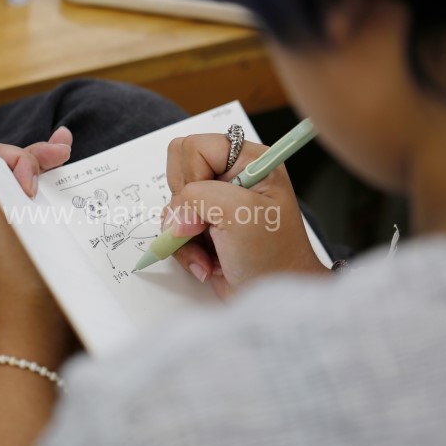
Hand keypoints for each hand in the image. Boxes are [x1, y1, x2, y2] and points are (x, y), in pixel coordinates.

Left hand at [0, 126, 75, 366]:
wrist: (41, 335)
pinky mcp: (47, 247)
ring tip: (72, 155)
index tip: (46, 166)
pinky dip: (65, 194)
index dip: (21, 152)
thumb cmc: (20, 280)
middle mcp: (3, 217)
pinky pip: (53, 211)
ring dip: (54, 169)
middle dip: (40, 154)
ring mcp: (26, 233)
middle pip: (18, 171)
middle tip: (67, 151)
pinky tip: (81, 188)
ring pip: (38, 189)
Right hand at [165, 133, 330, 298]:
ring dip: (184, 234)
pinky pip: (173, 229)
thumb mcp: (241, 213)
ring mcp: (216, 204)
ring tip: (210, 252)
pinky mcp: (204, 228)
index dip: (193, 176)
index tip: (209, 207)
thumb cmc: (272, 255)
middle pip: (178, 170)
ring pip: (173, 204)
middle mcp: (231, 178)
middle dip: (184, 205)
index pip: (196, 147)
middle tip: (205, 226)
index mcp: (248, 161)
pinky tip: (208, 263)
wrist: (272, 298)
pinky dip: (184, 249)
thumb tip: (174, 216)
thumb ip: (198, 197)